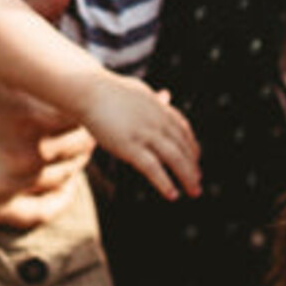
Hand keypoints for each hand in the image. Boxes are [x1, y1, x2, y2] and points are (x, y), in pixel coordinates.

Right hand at [0, 0, 94, 226]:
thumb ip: (35, 13)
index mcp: (32, 109)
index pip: (90, 121)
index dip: (89, 112)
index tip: (85, 106)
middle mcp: (22, 151)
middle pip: (80, 150)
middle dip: (78, 136)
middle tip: (71, 125)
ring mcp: (2, 183)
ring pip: (63, 178)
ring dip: (64, 163)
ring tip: (54, 144)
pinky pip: (38, 211)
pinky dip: (51, 199)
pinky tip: (52, 181)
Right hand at [79, 73, 201, 200]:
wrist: (88, 90)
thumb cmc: (108, 91)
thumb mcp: (139, 92)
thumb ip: (155, 99)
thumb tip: (166, 95)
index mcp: (161, 109)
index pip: (184, 130)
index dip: (192, 146)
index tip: (196, 158)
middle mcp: (158, 122)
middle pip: (183, 147)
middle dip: (193, 166)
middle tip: (198, 182)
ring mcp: (146, 134)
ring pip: (175, 158)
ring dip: (187, 177)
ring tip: (194, 191)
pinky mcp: (130, 146)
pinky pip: (153, 168)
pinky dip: (165, 182)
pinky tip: (172, 194)